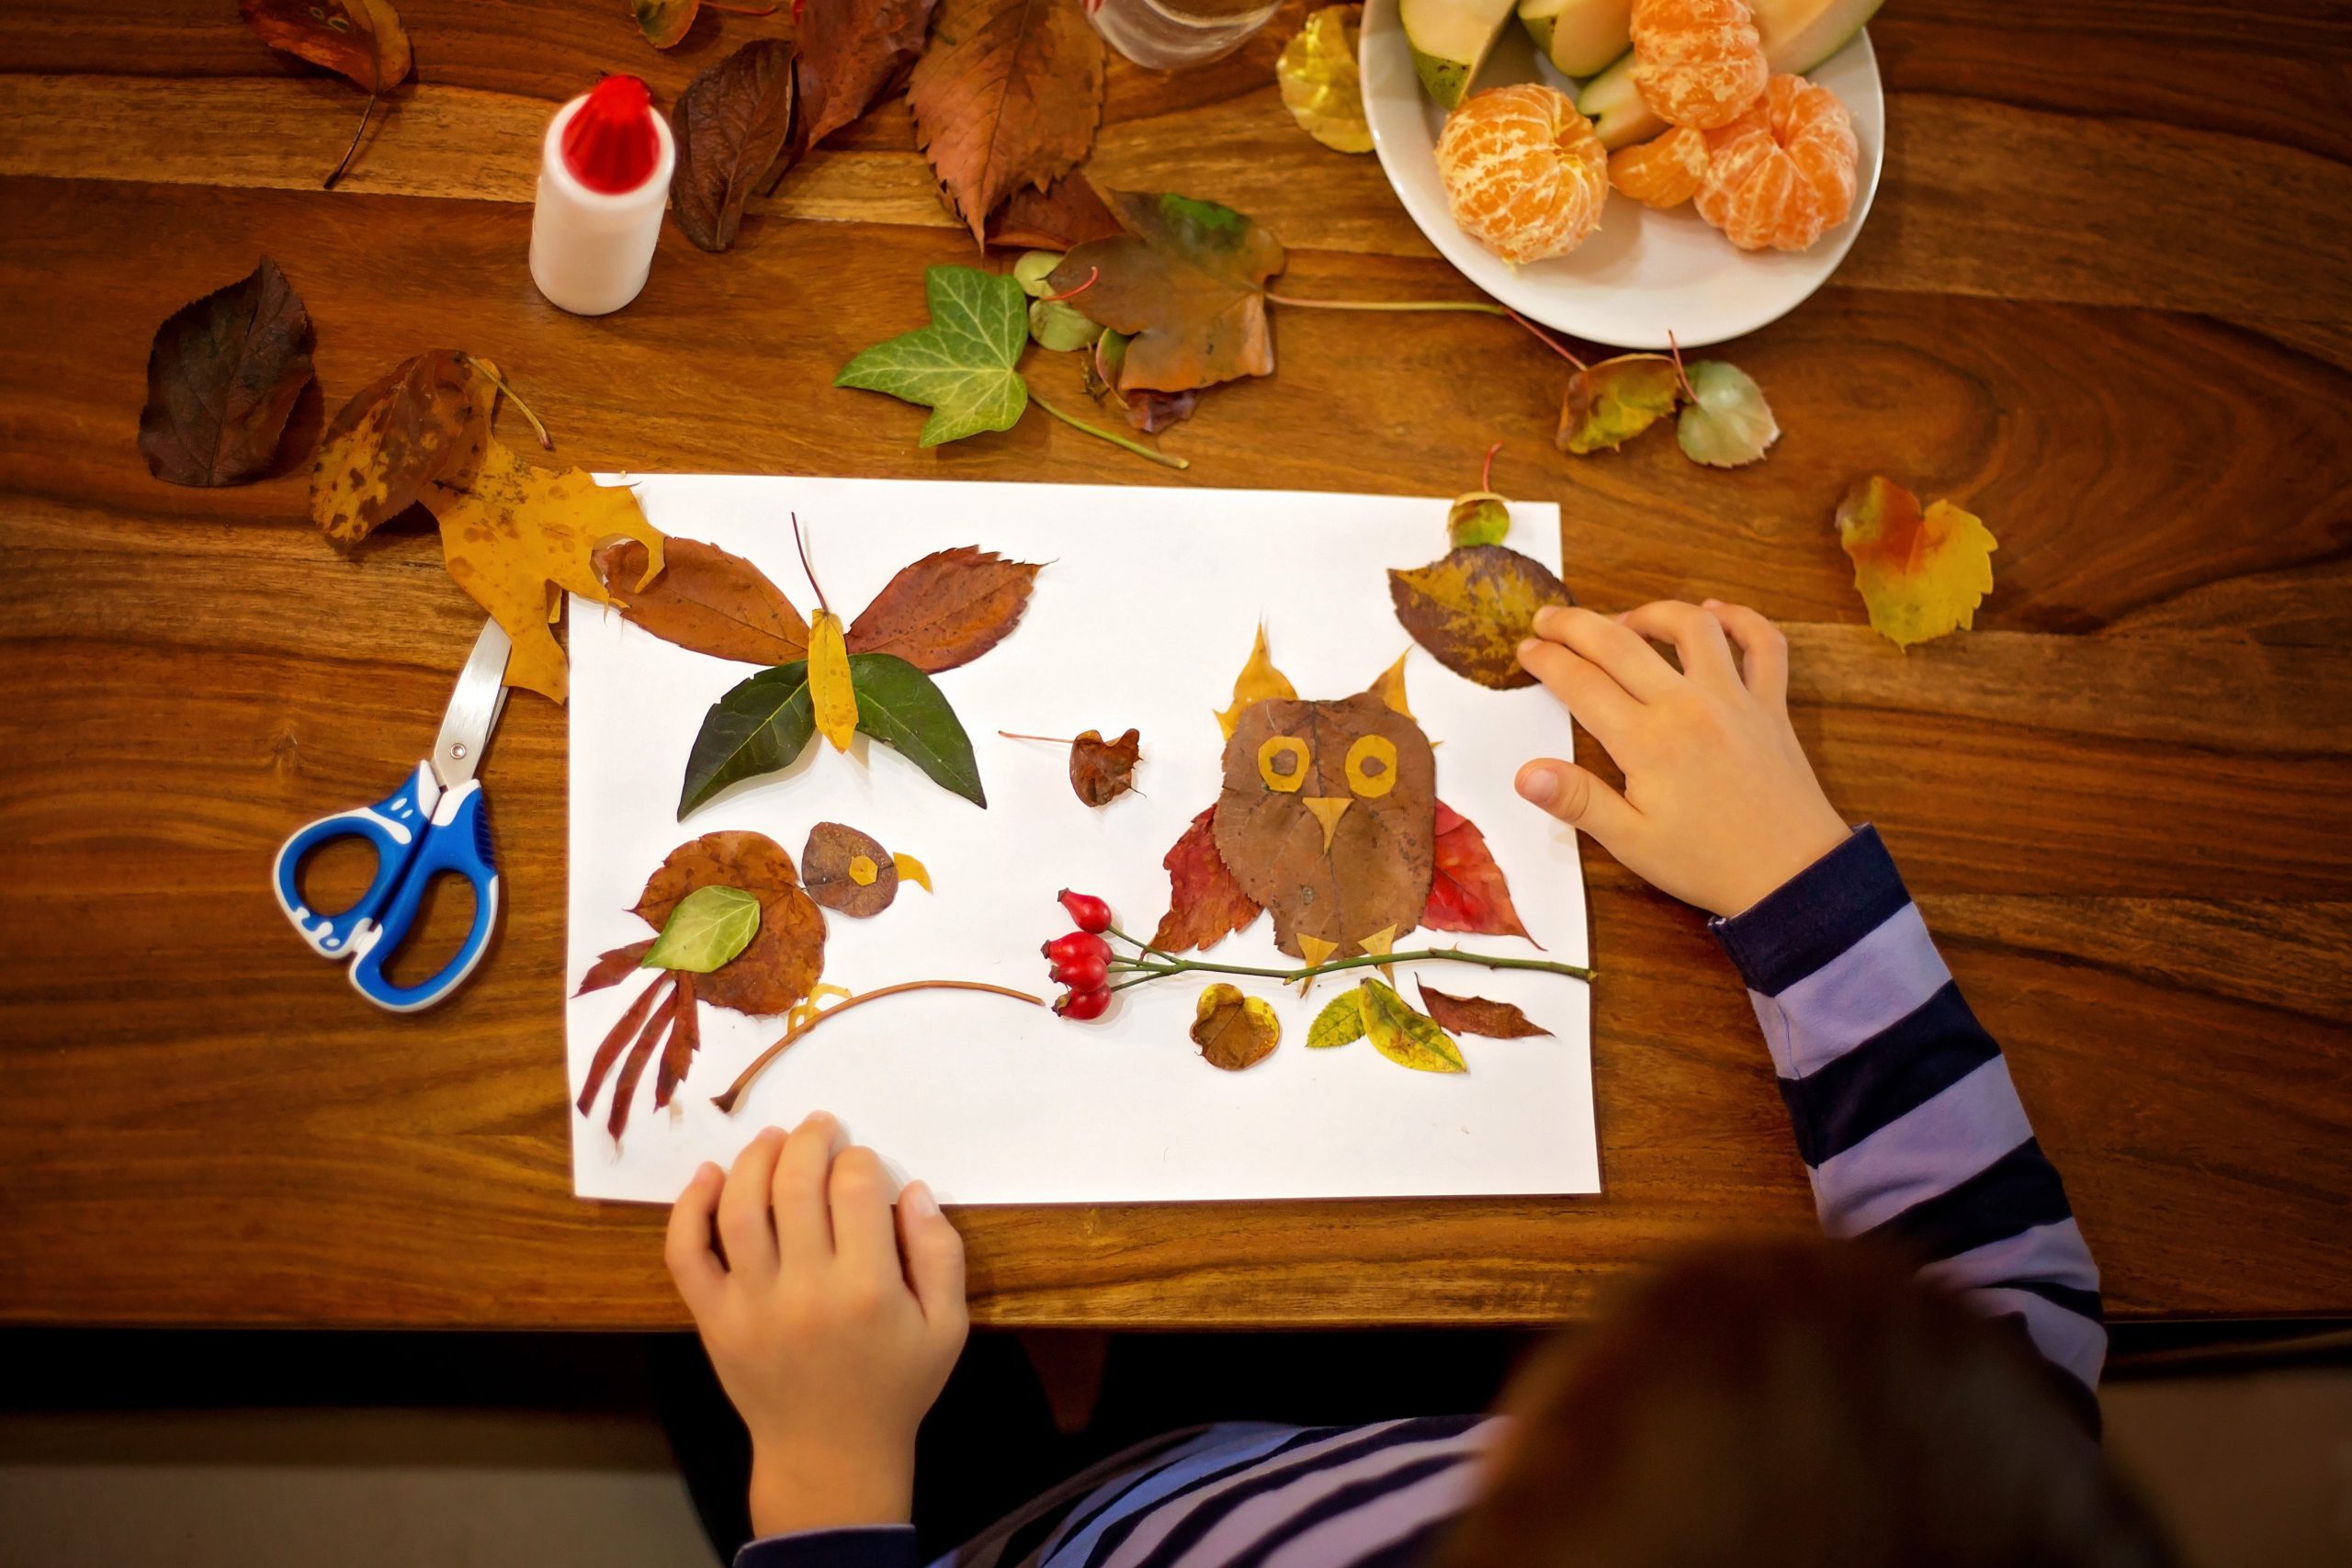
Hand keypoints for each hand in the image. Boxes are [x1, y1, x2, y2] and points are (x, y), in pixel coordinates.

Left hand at [665, 1112, 967, 1537]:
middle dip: (810, 1141)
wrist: (830, 1456)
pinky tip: (709, 1176)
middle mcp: (805, 1290)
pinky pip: (687, 1253)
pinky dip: (690, 1207)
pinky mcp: (714, 1319)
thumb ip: (940, 1254)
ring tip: (773, 1139)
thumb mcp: (947, 1326)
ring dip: (755, 1158)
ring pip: (740, 1207)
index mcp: (868, 1289)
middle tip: (819, 1127)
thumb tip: (912, 1190)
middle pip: (796, 1185)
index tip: (862, 1162)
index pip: (855, 1189)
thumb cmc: (895, 1388)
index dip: (859, 1160)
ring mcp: (751, 1304)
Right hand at [1513, 600, 1849, 918]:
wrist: (1792, 875)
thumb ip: (1577, 801)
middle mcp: (1687, 706)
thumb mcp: (1631, 842)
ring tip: (1624, 621)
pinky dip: (1741, 619)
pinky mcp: (1770, 704)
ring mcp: (1734, 699)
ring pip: (1691, 627)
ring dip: (1651, 612)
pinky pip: (1763, 644)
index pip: (1581, 683)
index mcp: (1646, 742)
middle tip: (1548, 618)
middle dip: (1575, 624)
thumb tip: (1525, 774)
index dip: (1546, 661)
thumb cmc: (1707, 862)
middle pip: (1620, 643)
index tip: (1525, 651)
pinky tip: (1714, 614)